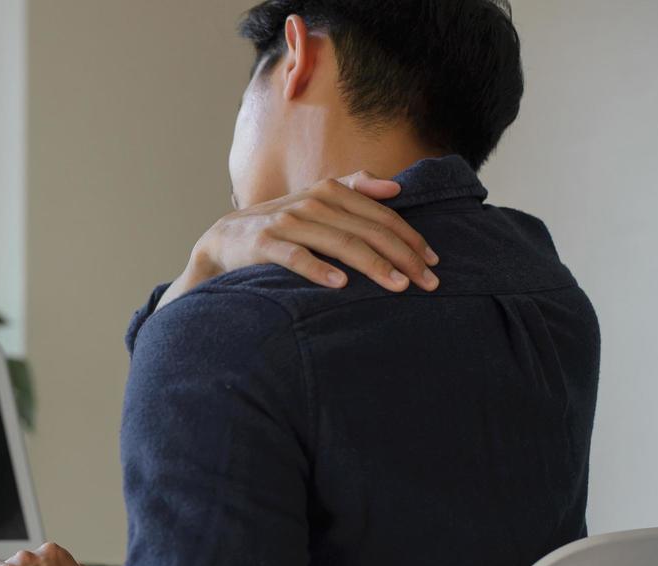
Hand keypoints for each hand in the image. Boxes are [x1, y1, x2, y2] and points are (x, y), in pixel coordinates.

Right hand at [157, 171, 439, 310]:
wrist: (224, 241)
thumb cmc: (280, 226)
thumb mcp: (316, 202)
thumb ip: (354, 189)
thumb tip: (396, 187)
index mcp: (329, 191)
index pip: (381, 215)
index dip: (411, 238)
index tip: (433, 263)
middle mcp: (312, 202)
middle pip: (368, 230)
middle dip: (402, 256)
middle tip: (428, 282)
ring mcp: (287, 222)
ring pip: (340, 243)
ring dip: (372, 266)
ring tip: (397, 286)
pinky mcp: (264, 243)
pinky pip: (296, 257)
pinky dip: (318, 270)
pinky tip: (340, 285)